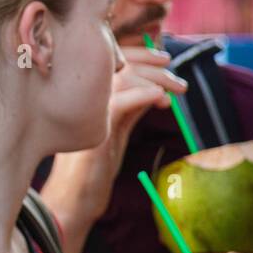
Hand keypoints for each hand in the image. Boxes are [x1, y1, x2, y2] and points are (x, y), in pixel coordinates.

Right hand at [47, 46, 184, 222]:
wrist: (74, 199)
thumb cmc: (92, 168)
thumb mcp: (115, 130)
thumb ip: (131, 107)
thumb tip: (156, 86)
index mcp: (84, 95)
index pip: (112, 59)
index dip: (141, 54)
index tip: (165, 61)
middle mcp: (82, 98)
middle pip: (119, 63)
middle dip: (153, 64)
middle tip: (178, 80)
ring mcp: (85, 111)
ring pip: (122, 77)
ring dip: (155, 79)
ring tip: (176, 90)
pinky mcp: (93, 129)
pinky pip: (120, 101)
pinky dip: (143, 95)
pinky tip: (160, 98)